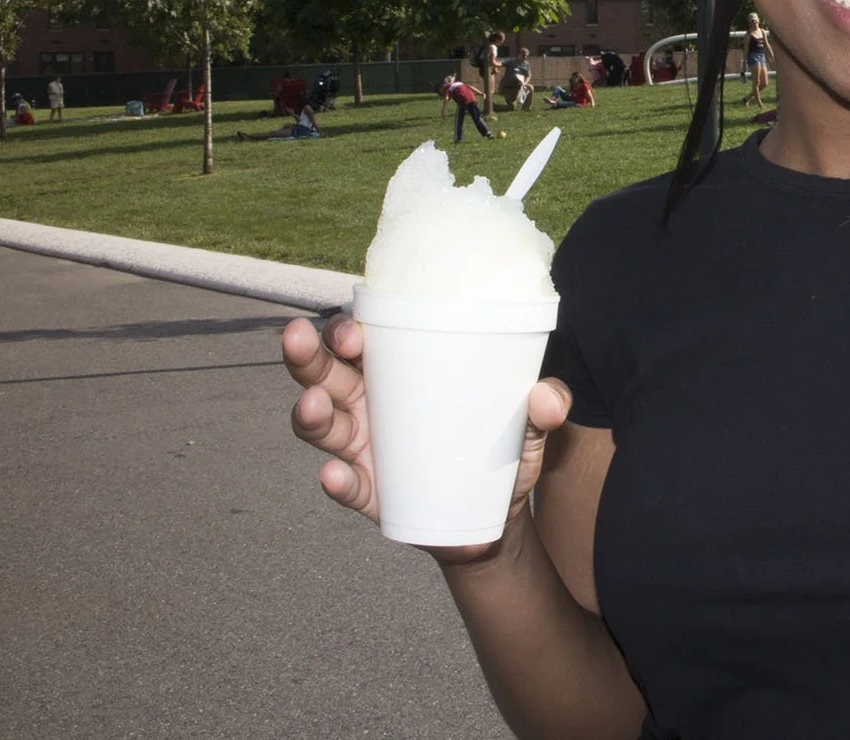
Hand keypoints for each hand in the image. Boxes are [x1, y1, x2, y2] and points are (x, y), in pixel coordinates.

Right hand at [281, 314, 574, 563]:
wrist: (495, 520)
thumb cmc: (502, 452)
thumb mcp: (529, 425)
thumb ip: (546, 406)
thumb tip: (547, 397)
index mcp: (400, 375)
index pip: (362, 340)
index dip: (347, 328)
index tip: (354, 329)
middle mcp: (370, 406)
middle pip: (324, 374)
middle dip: (307, 355)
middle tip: (302, 339)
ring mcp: (365, 451)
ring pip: (321, 425)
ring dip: (310, 413)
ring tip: (314, 405)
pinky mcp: (371, 495)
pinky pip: (347, 486)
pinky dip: (337, 481)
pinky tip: (335, 475)